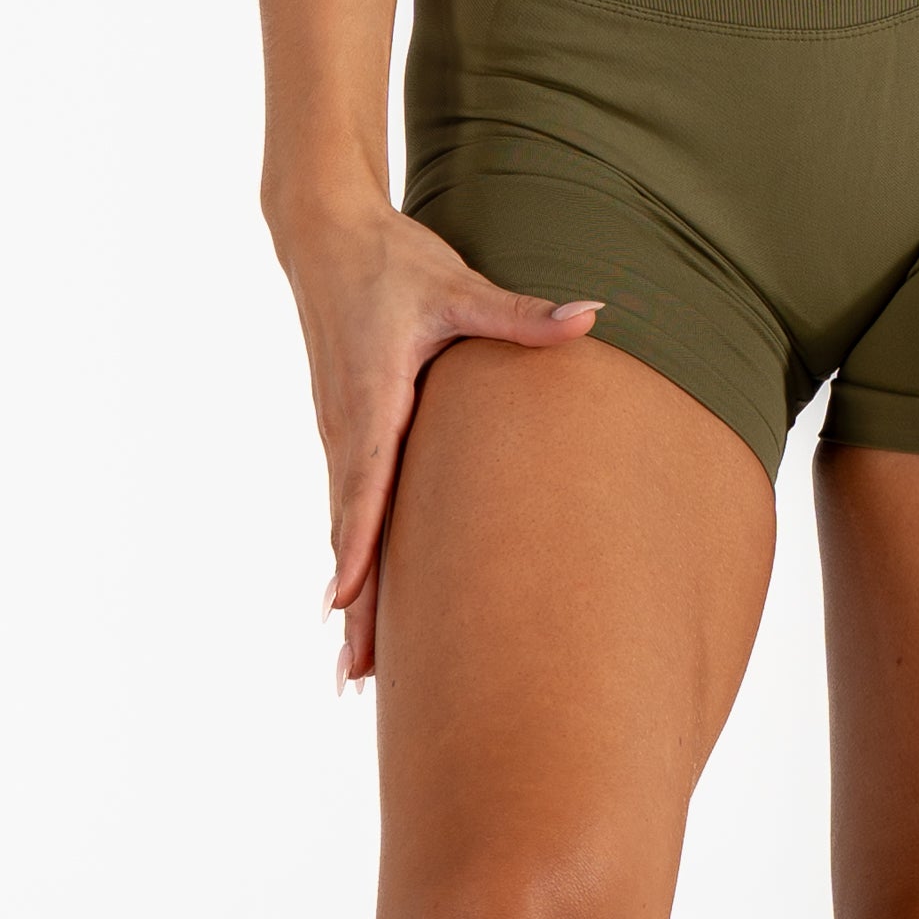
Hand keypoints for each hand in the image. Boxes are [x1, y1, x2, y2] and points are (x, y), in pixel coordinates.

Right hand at [276, 200, 600, 684]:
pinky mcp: (345, 433)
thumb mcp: (457, 286)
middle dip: (354, 609)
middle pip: (348, 534)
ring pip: (343, 530)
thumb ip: (521, 314)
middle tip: (353, 680)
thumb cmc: (391, 263)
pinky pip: (347, 511)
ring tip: (352, 671)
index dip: (356, 551)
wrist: (326, 237)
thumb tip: (592, 314)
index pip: (364, 489)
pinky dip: (349, 561)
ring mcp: (340, 435)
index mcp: (373, 402)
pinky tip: (353, 605)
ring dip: (349, 599)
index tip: (345, 607)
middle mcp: (348, 429)